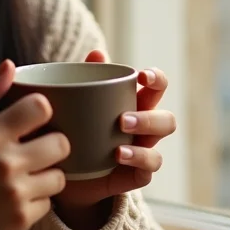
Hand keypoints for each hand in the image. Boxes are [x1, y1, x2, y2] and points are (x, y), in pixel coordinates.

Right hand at [0, 60, 70, 229]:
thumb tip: (10, 66)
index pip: (40, 107)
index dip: (38, 110)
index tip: (30, 117)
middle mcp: (6, 163)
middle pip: (61, 142)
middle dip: (50, 143)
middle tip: (33, 147)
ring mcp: (16, 194)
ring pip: (60, 176)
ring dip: (47, 174)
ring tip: (25, 174)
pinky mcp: (22, 220)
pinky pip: (49, 203)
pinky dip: (37, 200)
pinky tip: (16, 197)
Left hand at [53, 51, 175, 224]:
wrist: (62, 169)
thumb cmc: (73, 126)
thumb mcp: (75, 101)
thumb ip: (87, 77)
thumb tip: (98, 53)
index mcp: (134, 102)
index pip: (157, 86)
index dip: (157, 79)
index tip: (142, 76)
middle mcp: (144, 127)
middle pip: (167, 120)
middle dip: (150, 117)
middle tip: (123, 119)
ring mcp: (141, 152)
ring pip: (159, 148)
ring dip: (142, 143)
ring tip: (118, 143)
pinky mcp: (134, 175)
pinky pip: (148, 171)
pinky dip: (137, 162)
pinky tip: (117, 157)